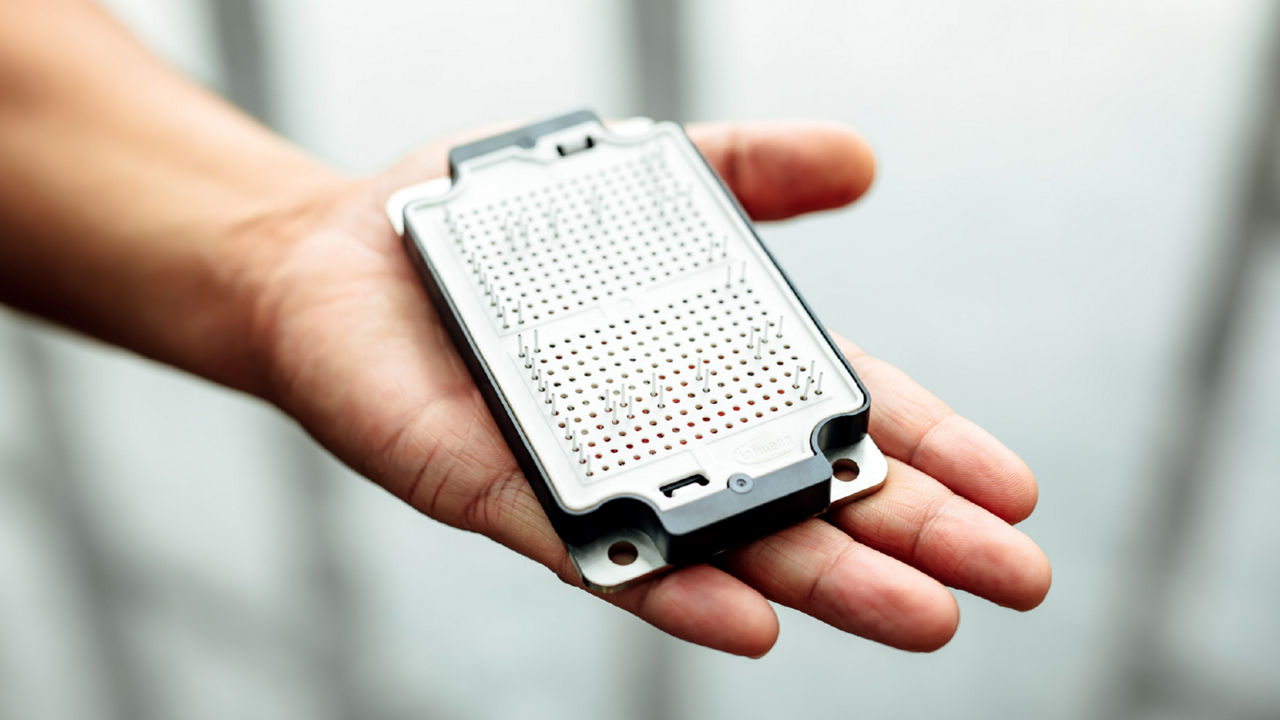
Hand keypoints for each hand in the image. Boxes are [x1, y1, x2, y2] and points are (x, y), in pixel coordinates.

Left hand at [251, 120, 1050, 656]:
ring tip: (923, 617)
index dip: (930, 451)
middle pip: (810, 497)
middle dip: (915, 539)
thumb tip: (862, 160)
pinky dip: (673, 586)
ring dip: (826, 581)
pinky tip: (749, 619)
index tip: (1017, 489)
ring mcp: (594, 475)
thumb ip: (748, 167)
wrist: (336, 253)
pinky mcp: (504, 493)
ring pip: (725, 544)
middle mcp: (669, 436)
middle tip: (1015, 582)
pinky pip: (595, 550)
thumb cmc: (493, 226)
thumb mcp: (643, 174)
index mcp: (712, 367)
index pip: (843, 416)